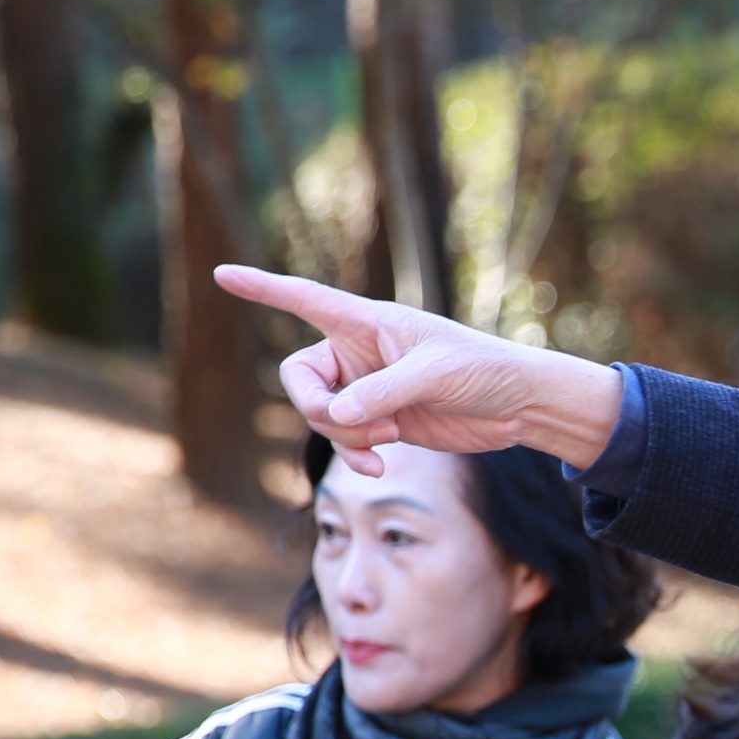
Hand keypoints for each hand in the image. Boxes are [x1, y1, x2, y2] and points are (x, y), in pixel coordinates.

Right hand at [211, 266, 623, 472]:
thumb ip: (385, 391)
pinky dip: (353, 454)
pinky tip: (379, 465)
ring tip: (389, 440)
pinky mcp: (379, 422)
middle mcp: (356, 352)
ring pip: (318, 415)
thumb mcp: (435, 375)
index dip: (262, 288)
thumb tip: (340, 412)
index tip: (221, 273)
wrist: (516, 406)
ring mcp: (364, 389)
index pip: (304, 299)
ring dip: (345, 436)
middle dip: (319, 409)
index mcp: (367, 322)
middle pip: (298, 379)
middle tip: (364, 424)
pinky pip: (343, 441)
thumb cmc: (482, 370)